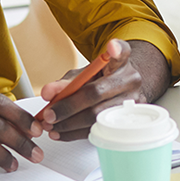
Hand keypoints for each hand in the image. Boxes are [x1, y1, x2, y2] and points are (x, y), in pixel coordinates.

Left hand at [37, 39, 151, 141]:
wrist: (121, 94)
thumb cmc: (102, 82)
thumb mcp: (84, 76)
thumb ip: (65, 83)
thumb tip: (47, 93)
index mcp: (121, 63)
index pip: (122, 52)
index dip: (116, 49)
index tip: (111, 47)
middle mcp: (131, 80)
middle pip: (97, 93)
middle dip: (68, 107)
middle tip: (48, 114)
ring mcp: (132, 102)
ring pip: (97, 117)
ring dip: (68, 124)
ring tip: (50, 125)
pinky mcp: (127, 122)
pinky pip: (98, 130)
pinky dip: (75, 134)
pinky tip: (61, 132)